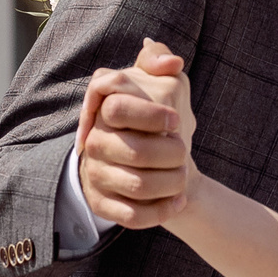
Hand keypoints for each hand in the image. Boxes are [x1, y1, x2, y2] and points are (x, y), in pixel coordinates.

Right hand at [76, 38, 199, 227]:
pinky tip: (178, 201)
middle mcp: (93, 142)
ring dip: (171, 182)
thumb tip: (171, 63)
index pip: (116, 109)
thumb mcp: (159, 83)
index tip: (175, 120)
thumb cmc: (156, 119)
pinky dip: (161, 211)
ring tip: (184, 175)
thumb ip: (158, 60)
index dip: (149, 115)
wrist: (149, 163)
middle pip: (133, 151)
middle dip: (170, 154)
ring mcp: (94, 174)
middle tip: (183, 151)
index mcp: (102, 108)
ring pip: (136, 186)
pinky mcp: (100, 203)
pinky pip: (131, 215)